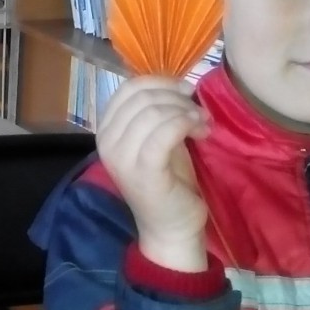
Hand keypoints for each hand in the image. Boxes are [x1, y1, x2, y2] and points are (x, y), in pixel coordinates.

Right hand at [96, 77, 210, 271]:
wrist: (170, 228)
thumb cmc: (166, 181)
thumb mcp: (155, 138)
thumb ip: (154, 112)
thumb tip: (175, 83)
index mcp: (106, 131)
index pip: (128, 88)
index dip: (160, 82)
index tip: (186, 92)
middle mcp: (107, 143)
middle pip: (142, 97)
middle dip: (176, 97)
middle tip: (198, 111)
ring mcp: (122, 158)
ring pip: (154, 112)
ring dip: (185, 111)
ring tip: (203, 124)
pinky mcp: (144, 171)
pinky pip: (165, 132)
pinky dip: (186, 123)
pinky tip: (200, 131)